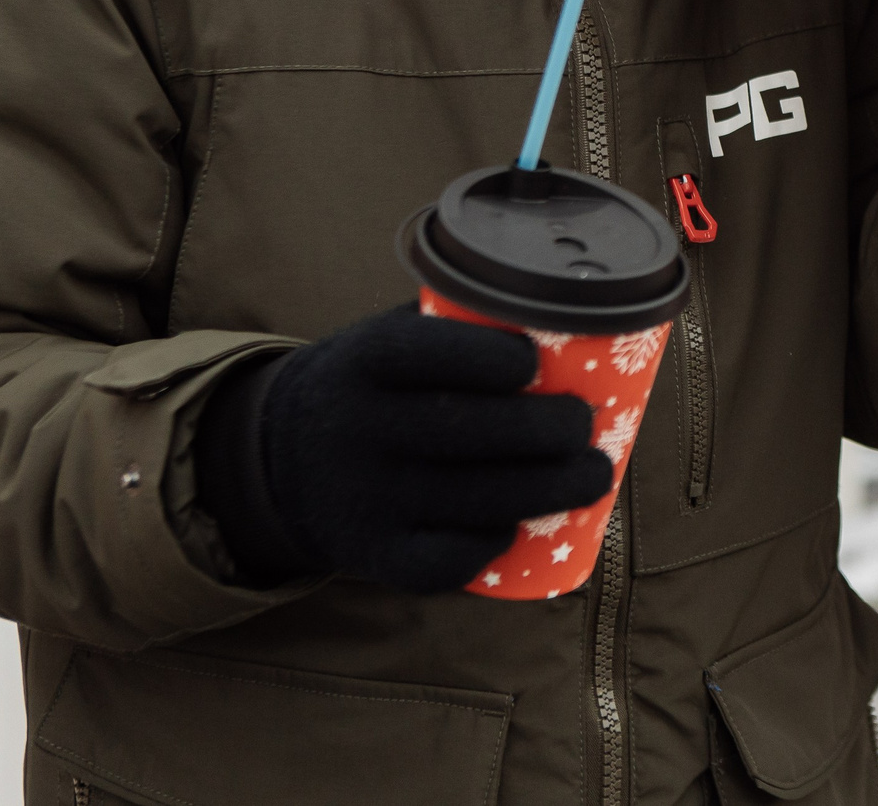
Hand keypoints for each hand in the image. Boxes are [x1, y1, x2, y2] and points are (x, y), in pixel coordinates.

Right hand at [193, 302, 614, 592]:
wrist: (283, 459)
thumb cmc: (378, 386)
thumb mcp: (393, 336)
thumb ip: (460, 324)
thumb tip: (572, 318)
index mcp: (364, 359)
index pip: (430, 353)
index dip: (493, 358)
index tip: (537, 361)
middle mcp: (358, 429)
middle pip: (468, 431)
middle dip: (548, 429)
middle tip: (585, 425)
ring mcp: (364, 498)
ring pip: (474, 500)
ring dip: (551, 491)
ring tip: (594, 475)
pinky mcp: (373, 555)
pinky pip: (446, 560)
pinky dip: (492, 543)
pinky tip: (520, 524)